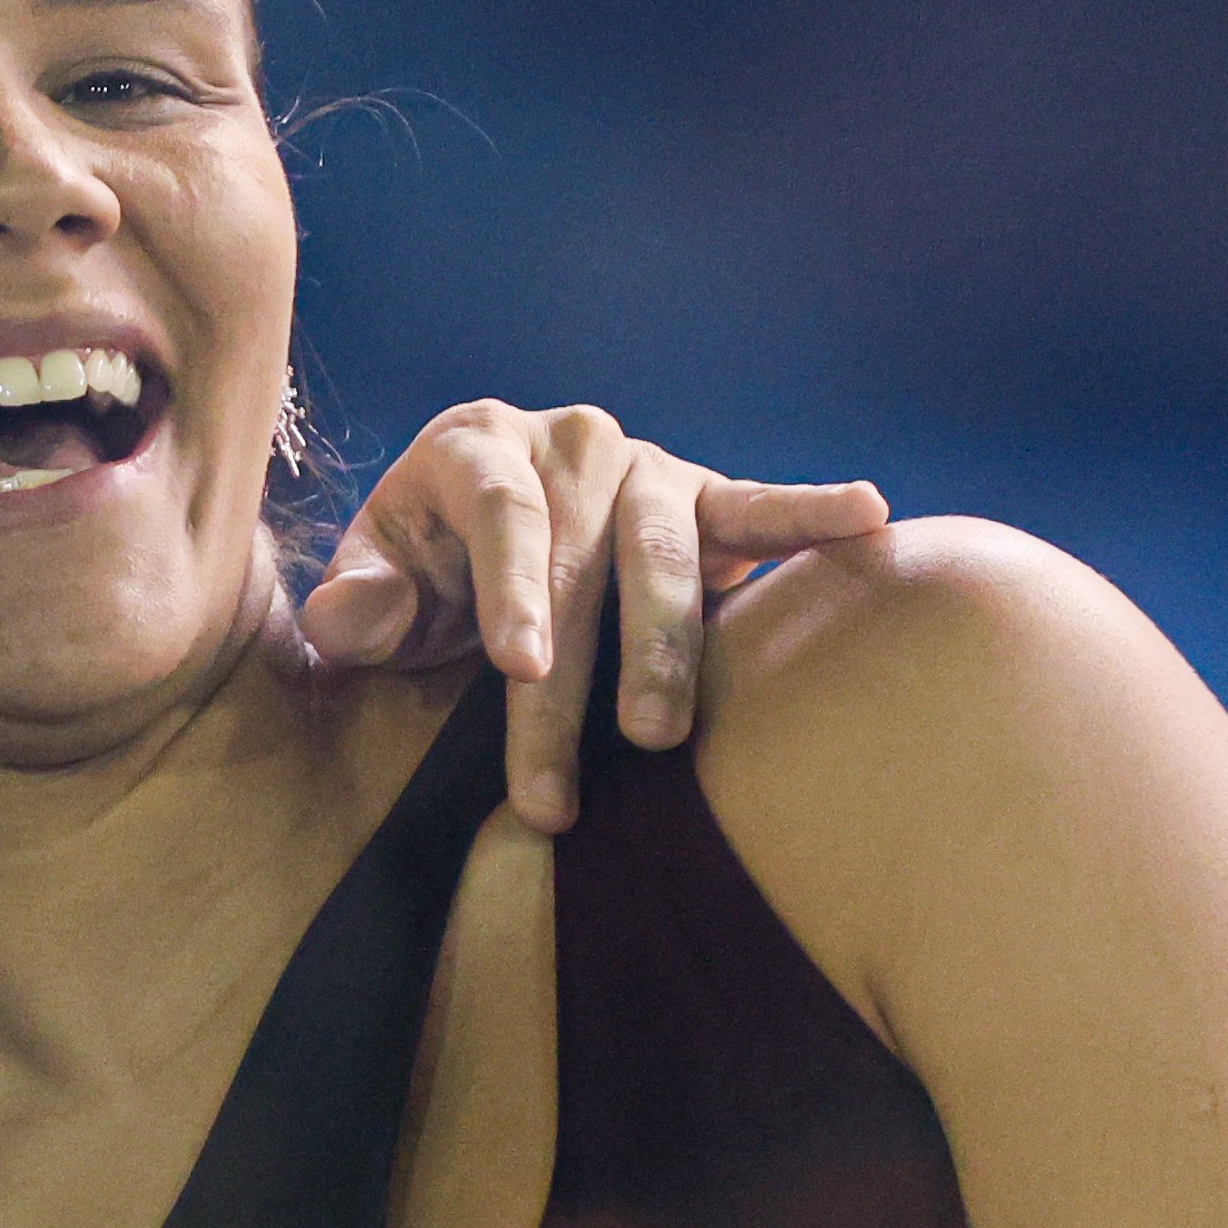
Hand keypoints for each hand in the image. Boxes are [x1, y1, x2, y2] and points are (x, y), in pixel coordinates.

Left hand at [295, 399, 888, 830]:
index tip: (518, 669)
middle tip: (561, 786)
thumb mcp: (373, 584)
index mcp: (473, 446)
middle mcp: (567, 441)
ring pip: (667, 550)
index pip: (500, 514)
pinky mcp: (703, 497)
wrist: (469, 535)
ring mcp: (643, 466)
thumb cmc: (421, 574)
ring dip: (668, 646)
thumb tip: (355, 616)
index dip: (510, 589)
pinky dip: (813, 513)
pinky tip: (872, 521)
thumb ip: (355, 604)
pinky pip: (758, 507)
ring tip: (660, 735)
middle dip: (576, 677)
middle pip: (582, 559)